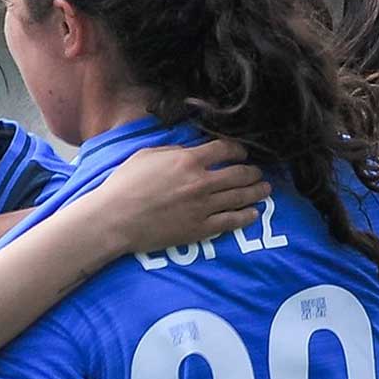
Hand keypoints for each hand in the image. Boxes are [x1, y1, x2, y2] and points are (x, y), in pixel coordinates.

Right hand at [92, 139, 269, 252]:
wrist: (115, 219)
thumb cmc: (124, 185)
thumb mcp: (146, 156)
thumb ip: (172, 151)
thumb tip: (189, 150)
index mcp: (188, 161)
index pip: (225, 149)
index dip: (238, 149)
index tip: (241, 152)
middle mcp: (201, 183)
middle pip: (240, 173)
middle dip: (252, 171)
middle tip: (257, 172)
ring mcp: (203, 207)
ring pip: (240, 197)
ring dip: (256, 191)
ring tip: (264, 189)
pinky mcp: (200, 228)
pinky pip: (231, 221)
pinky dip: (246, 216)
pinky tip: (253, 213)